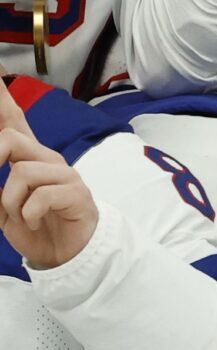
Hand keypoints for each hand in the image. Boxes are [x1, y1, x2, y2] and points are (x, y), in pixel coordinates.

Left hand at [0, 97, 98, 269]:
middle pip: (12, 138)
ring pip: (22, 172)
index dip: (1, 96)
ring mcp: (64, 174)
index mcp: (27, 156)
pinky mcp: (76, 193)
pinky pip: (40, 196)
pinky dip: (27, 214)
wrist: (65, 253)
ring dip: (8, 202)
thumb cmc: (32, 223)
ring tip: (17, 216)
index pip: (11, 117)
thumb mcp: (1, 202)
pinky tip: (33, 220)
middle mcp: (47, 158)